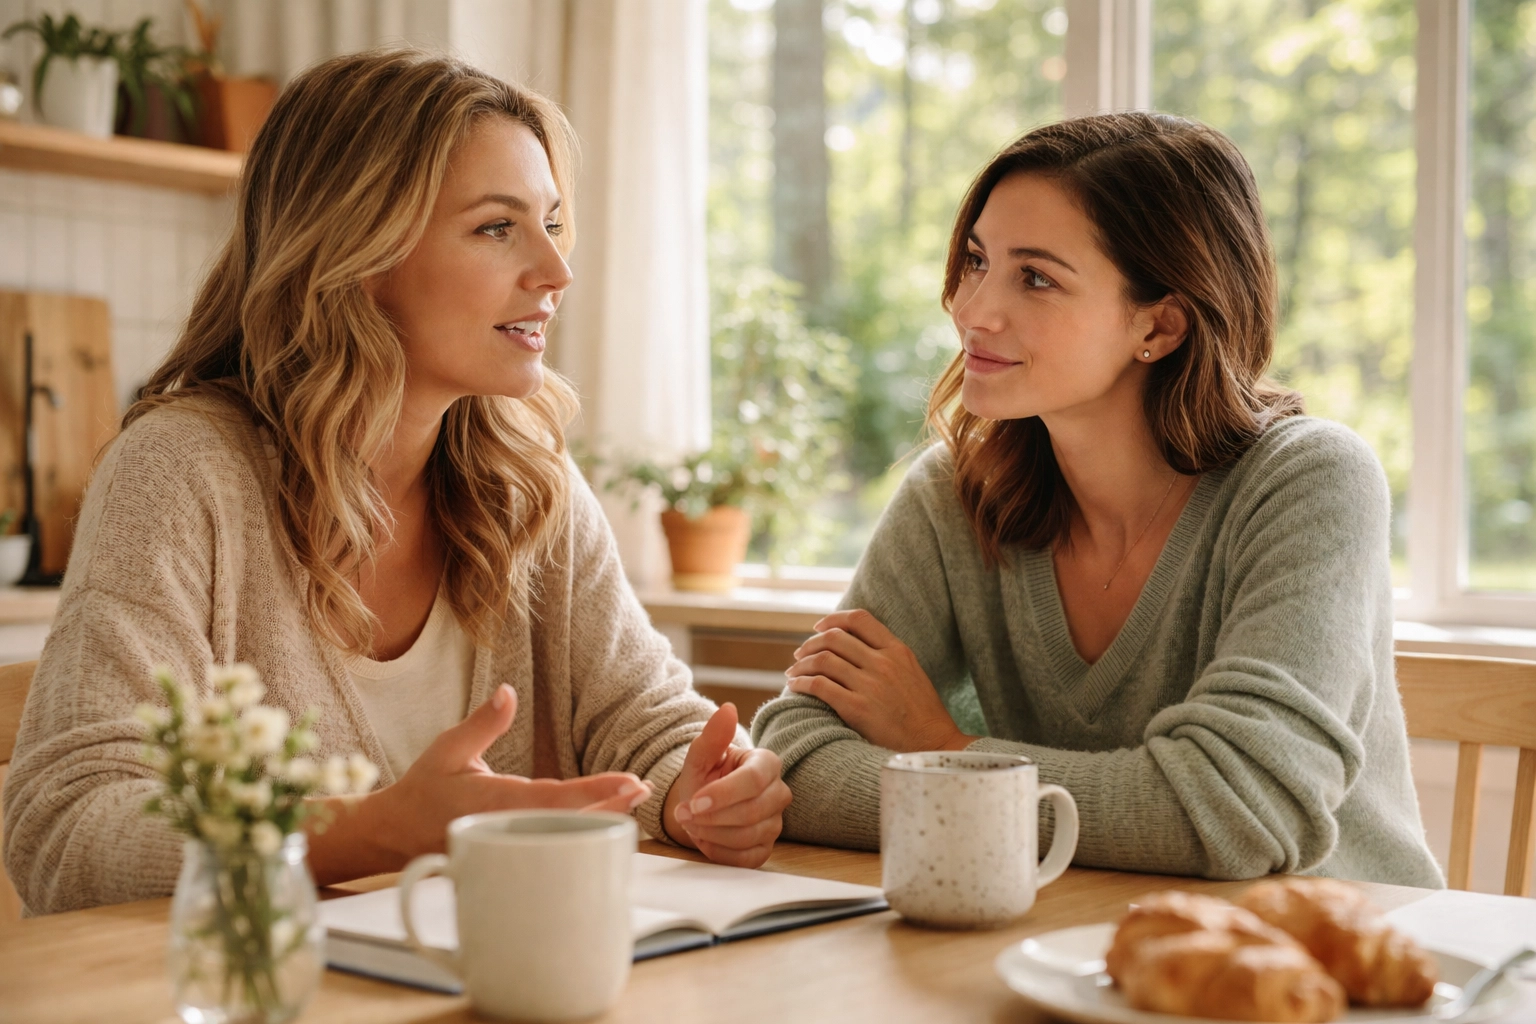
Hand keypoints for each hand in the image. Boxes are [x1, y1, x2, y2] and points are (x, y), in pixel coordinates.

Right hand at [353, 685, 650, 865]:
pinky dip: (579, 836)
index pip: (554, 799)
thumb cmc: (422, 789)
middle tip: (643, 789)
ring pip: (563, 841)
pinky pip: (550, 851)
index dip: (595, 791)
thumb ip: (483, 723)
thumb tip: (508, 691)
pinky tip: (603, 822)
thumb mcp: (448, 748)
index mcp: (493, 803)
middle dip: (609, 807)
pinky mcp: (507, 860)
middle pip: (570, 825)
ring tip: (634, 801)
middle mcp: (505, 831)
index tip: (629, 782)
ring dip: (600, 822)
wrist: (391, 837)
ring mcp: (507, 850)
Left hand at [663, 703, 791, 867]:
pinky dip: (719, 851)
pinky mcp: (766, 848)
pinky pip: (746, 858)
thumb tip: (728, 709)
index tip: (694, 801)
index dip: (723, 794)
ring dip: (712, 833)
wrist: (701, 804)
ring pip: (748, 836)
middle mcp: (778, 793)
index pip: (753, 780)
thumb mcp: (701, 755)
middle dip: (712, 816)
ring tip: (691, 823)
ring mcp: (775, 823)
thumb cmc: (705, 776)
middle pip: (752, 812)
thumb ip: (713, 735)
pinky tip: (704, 839)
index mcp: (766, 763)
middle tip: (684, 813)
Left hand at [785, 609, 973, 752]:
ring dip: (802, 664)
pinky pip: (820, 686)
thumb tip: (853, 644)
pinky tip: (795, 686)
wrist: (934, 744)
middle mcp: (883, 663)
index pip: (859, 620)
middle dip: (811, 644)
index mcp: (897, 650)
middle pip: (835, 638)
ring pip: (823, 660)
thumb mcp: (911, 671)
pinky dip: (802, 683)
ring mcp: (870, 685)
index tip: (819, 627)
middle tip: (800, 653)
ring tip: (793, 671)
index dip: (833, 619)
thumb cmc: (921, 711)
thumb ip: (887, 654)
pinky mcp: (857, 709)